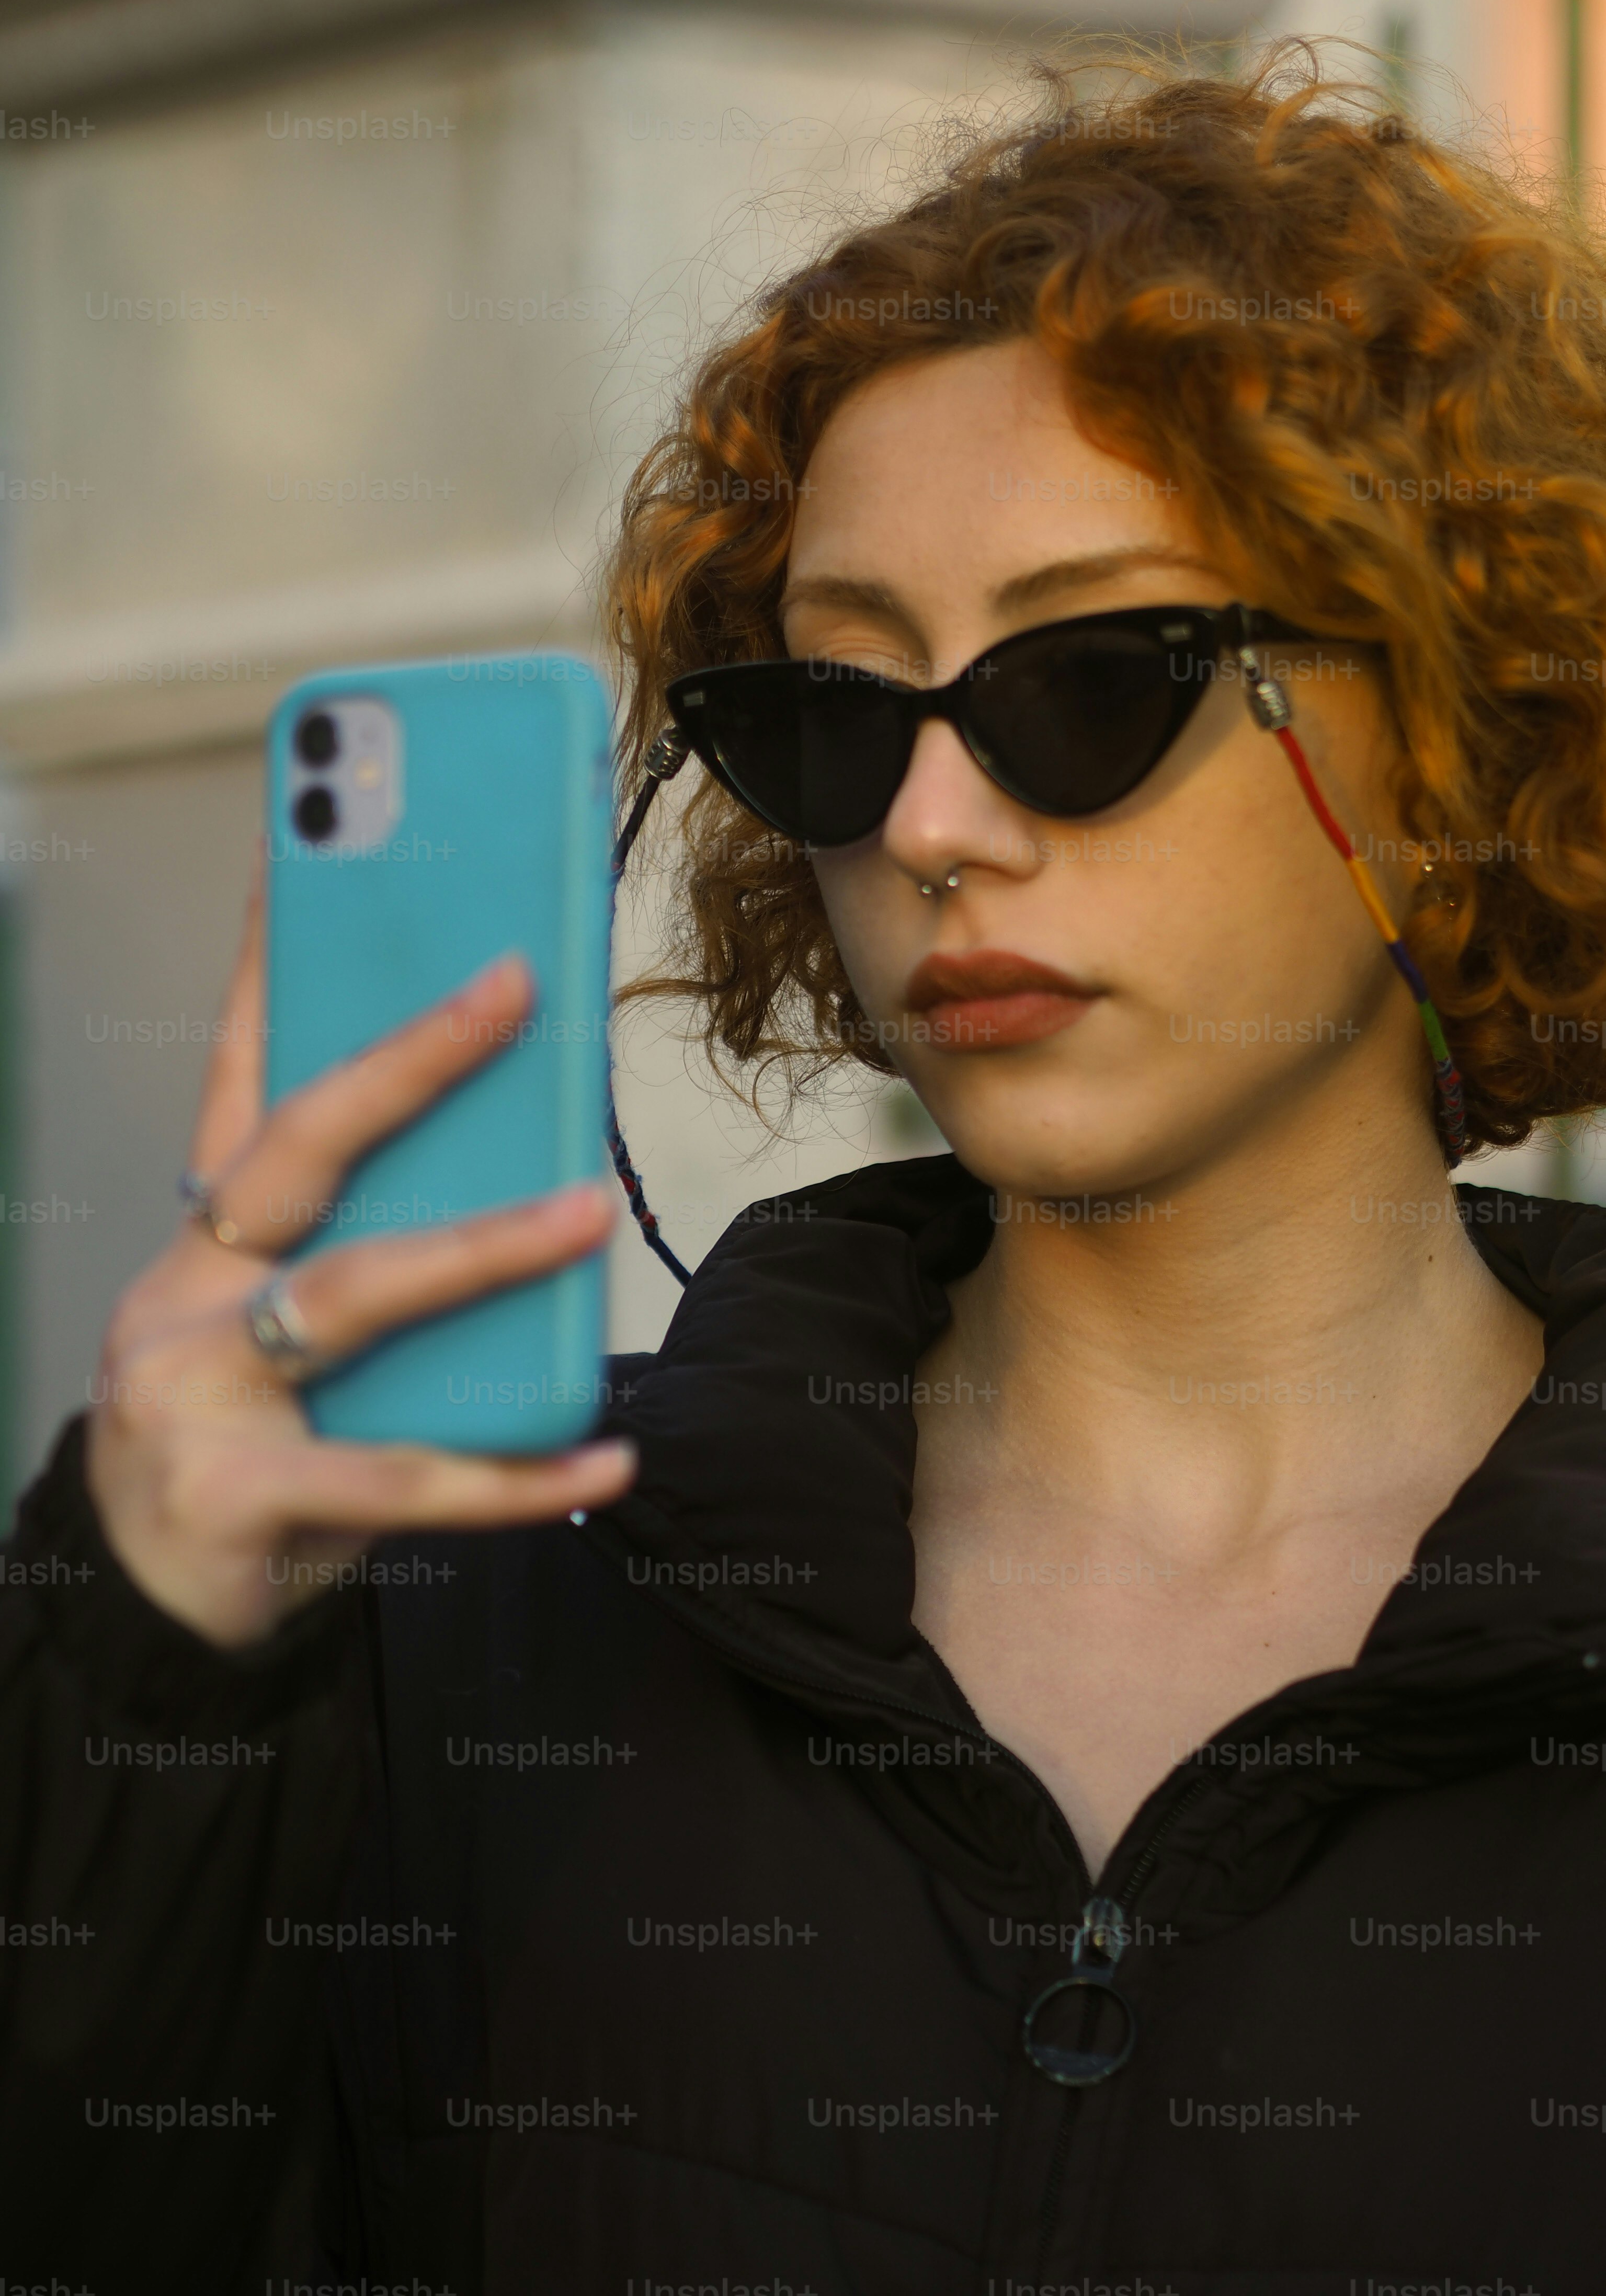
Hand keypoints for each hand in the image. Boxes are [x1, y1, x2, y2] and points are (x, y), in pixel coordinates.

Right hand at [87, 870, 635, 1647]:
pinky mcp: (239, 1497)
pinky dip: (512, 1475)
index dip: (272, 967)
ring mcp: (198, 1393)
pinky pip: (404, 1478)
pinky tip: (602, 1460)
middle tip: (512, 983)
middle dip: (407, 1057)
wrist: (144, 1606)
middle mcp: (183, 1296)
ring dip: (483, 1248)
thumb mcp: (278, 1329)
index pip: (239, 1078)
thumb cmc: (236, 1441)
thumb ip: (369, 1253)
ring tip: (588, 1211)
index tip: (306, 858)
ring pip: (357, 1297)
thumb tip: (521, 1174)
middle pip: (301, 1148)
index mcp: (204, 1242)